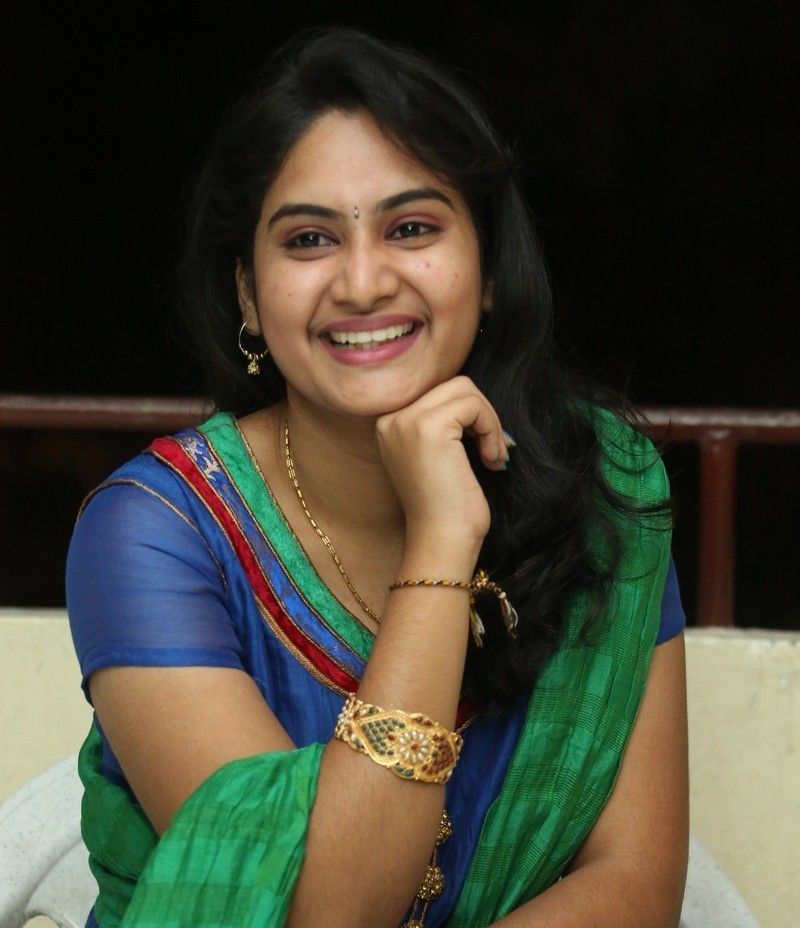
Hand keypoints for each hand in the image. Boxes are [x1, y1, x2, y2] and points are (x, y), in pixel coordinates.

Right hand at [375, 376, 509, 548]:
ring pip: (465, 390)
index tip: (484, 446)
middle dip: (482, 414)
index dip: (470, 415)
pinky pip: (473, 405)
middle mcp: (391, 419)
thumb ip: (443, 426)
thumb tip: (476, 400)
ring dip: (489, 421)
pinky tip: (490, 458)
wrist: (440, 541)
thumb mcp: (436, 458)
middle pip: (453, 386)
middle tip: (493, 450)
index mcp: (389, 425)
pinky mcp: (429, 427)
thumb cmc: (445, 509)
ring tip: (492, 455)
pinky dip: (491, 428)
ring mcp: (407, 421)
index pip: (439, 393)